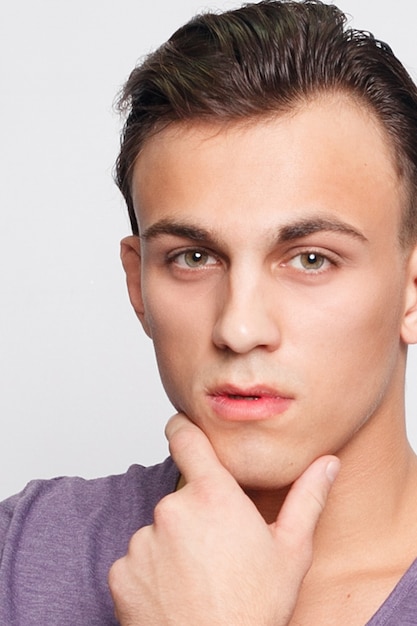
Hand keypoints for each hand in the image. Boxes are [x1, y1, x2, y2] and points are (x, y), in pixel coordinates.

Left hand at [109, 413, 339, 625]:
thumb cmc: (255, 609)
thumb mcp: (291, 551)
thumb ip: (306, 498)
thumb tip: (327, 463)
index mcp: (213, 496)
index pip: (185, 439)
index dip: (182, 428)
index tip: (181, 426)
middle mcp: (172, 509)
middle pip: (180, 497)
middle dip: (195, 516)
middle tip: (217, 552)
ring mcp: (143, 540)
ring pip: (158, 530)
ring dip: (172, 546)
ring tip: (197, 580)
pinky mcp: (121, 571)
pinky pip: (136, 560)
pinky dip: (151, 572)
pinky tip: (173, 595)